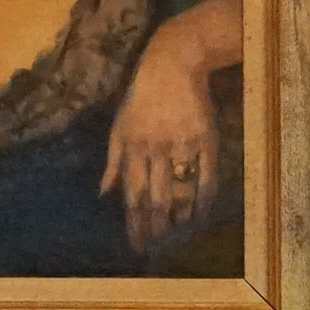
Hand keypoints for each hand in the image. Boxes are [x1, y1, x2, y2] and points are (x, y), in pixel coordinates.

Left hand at [99, 25, 220, 249]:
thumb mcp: (119, 127)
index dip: (134, 222)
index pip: (132, 194)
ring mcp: (181, 143)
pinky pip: (206, 173)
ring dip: (180, 214)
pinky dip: (205, 196)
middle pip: (156, 196)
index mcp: (132, 147)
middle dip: (156, 224)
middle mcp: (155, 148)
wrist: (173, 65)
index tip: (137, 244)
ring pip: (180, 188)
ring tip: (178, 230)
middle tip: (159, 243)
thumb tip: (103, 194)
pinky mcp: (205, 137)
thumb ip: (112, 161)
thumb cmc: (141, 97)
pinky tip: (202, 211)